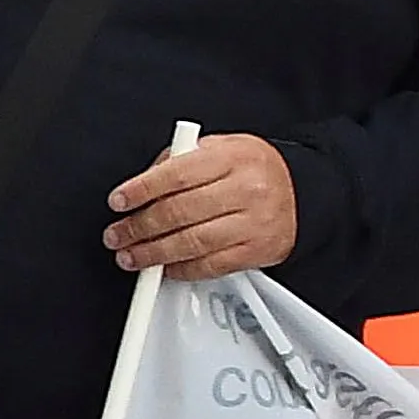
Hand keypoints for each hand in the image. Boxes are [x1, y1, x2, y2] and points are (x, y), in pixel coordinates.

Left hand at [107, 132, 297, 278]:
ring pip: (192, 243)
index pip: (177, 174)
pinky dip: (180, 269)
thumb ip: (180, 160)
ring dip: (152, 253)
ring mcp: (253, 222)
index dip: (141, 190)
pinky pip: (210, 265)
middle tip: (116, 234)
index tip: (118, 201)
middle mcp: (246, 189)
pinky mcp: (256, 251)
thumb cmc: (253, 169)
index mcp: (232, 157)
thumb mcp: (220, 149)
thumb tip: (141, 185)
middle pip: (179, 212)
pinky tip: (162, 267)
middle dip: (138, 227)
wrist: (302, 192)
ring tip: (130, 255)